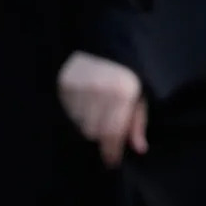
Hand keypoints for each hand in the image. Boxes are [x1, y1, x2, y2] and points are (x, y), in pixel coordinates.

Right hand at [57, 51, 148, 167]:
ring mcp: (81, 88)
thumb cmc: (127, 74)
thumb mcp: (140, 95)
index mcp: (123, 93)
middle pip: (93, 132)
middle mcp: (101, 91)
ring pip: (79, 123)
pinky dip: (76, 113)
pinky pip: (68, 112)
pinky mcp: (66, 85)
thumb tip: (139, 148)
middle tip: (104, 130)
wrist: (108, 43)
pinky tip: (84, 103)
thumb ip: (138, 123)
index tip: (111, 162)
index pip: (113, 133)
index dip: (111, 151)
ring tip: (95, 112)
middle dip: (100, 135)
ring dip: (87, 123)